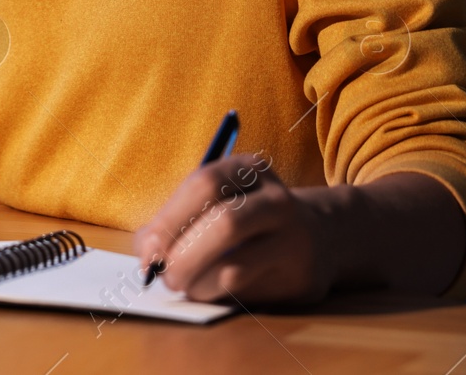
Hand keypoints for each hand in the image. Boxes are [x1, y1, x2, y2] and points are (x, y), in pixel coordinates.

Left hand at [132, 154, 338, 305]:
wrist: (319, 236)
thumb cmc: (243, 216)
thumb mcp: (214, 201)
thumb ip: (175, 219)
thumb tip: (147, 254)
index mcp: (248, 170)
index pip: (203, 185)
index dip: (169, 219)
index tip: (149, 249)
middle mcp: (277, 201)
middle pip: (225, 224)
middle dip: (184, 255)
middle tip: (164, 275)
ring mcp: (296, 241)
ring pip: (235, 267)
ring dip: (197, 283)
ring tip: (185, 286)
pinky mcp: (303, 279)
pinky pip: (249, 294)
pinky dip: (218, 295)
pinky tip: (210, 291)